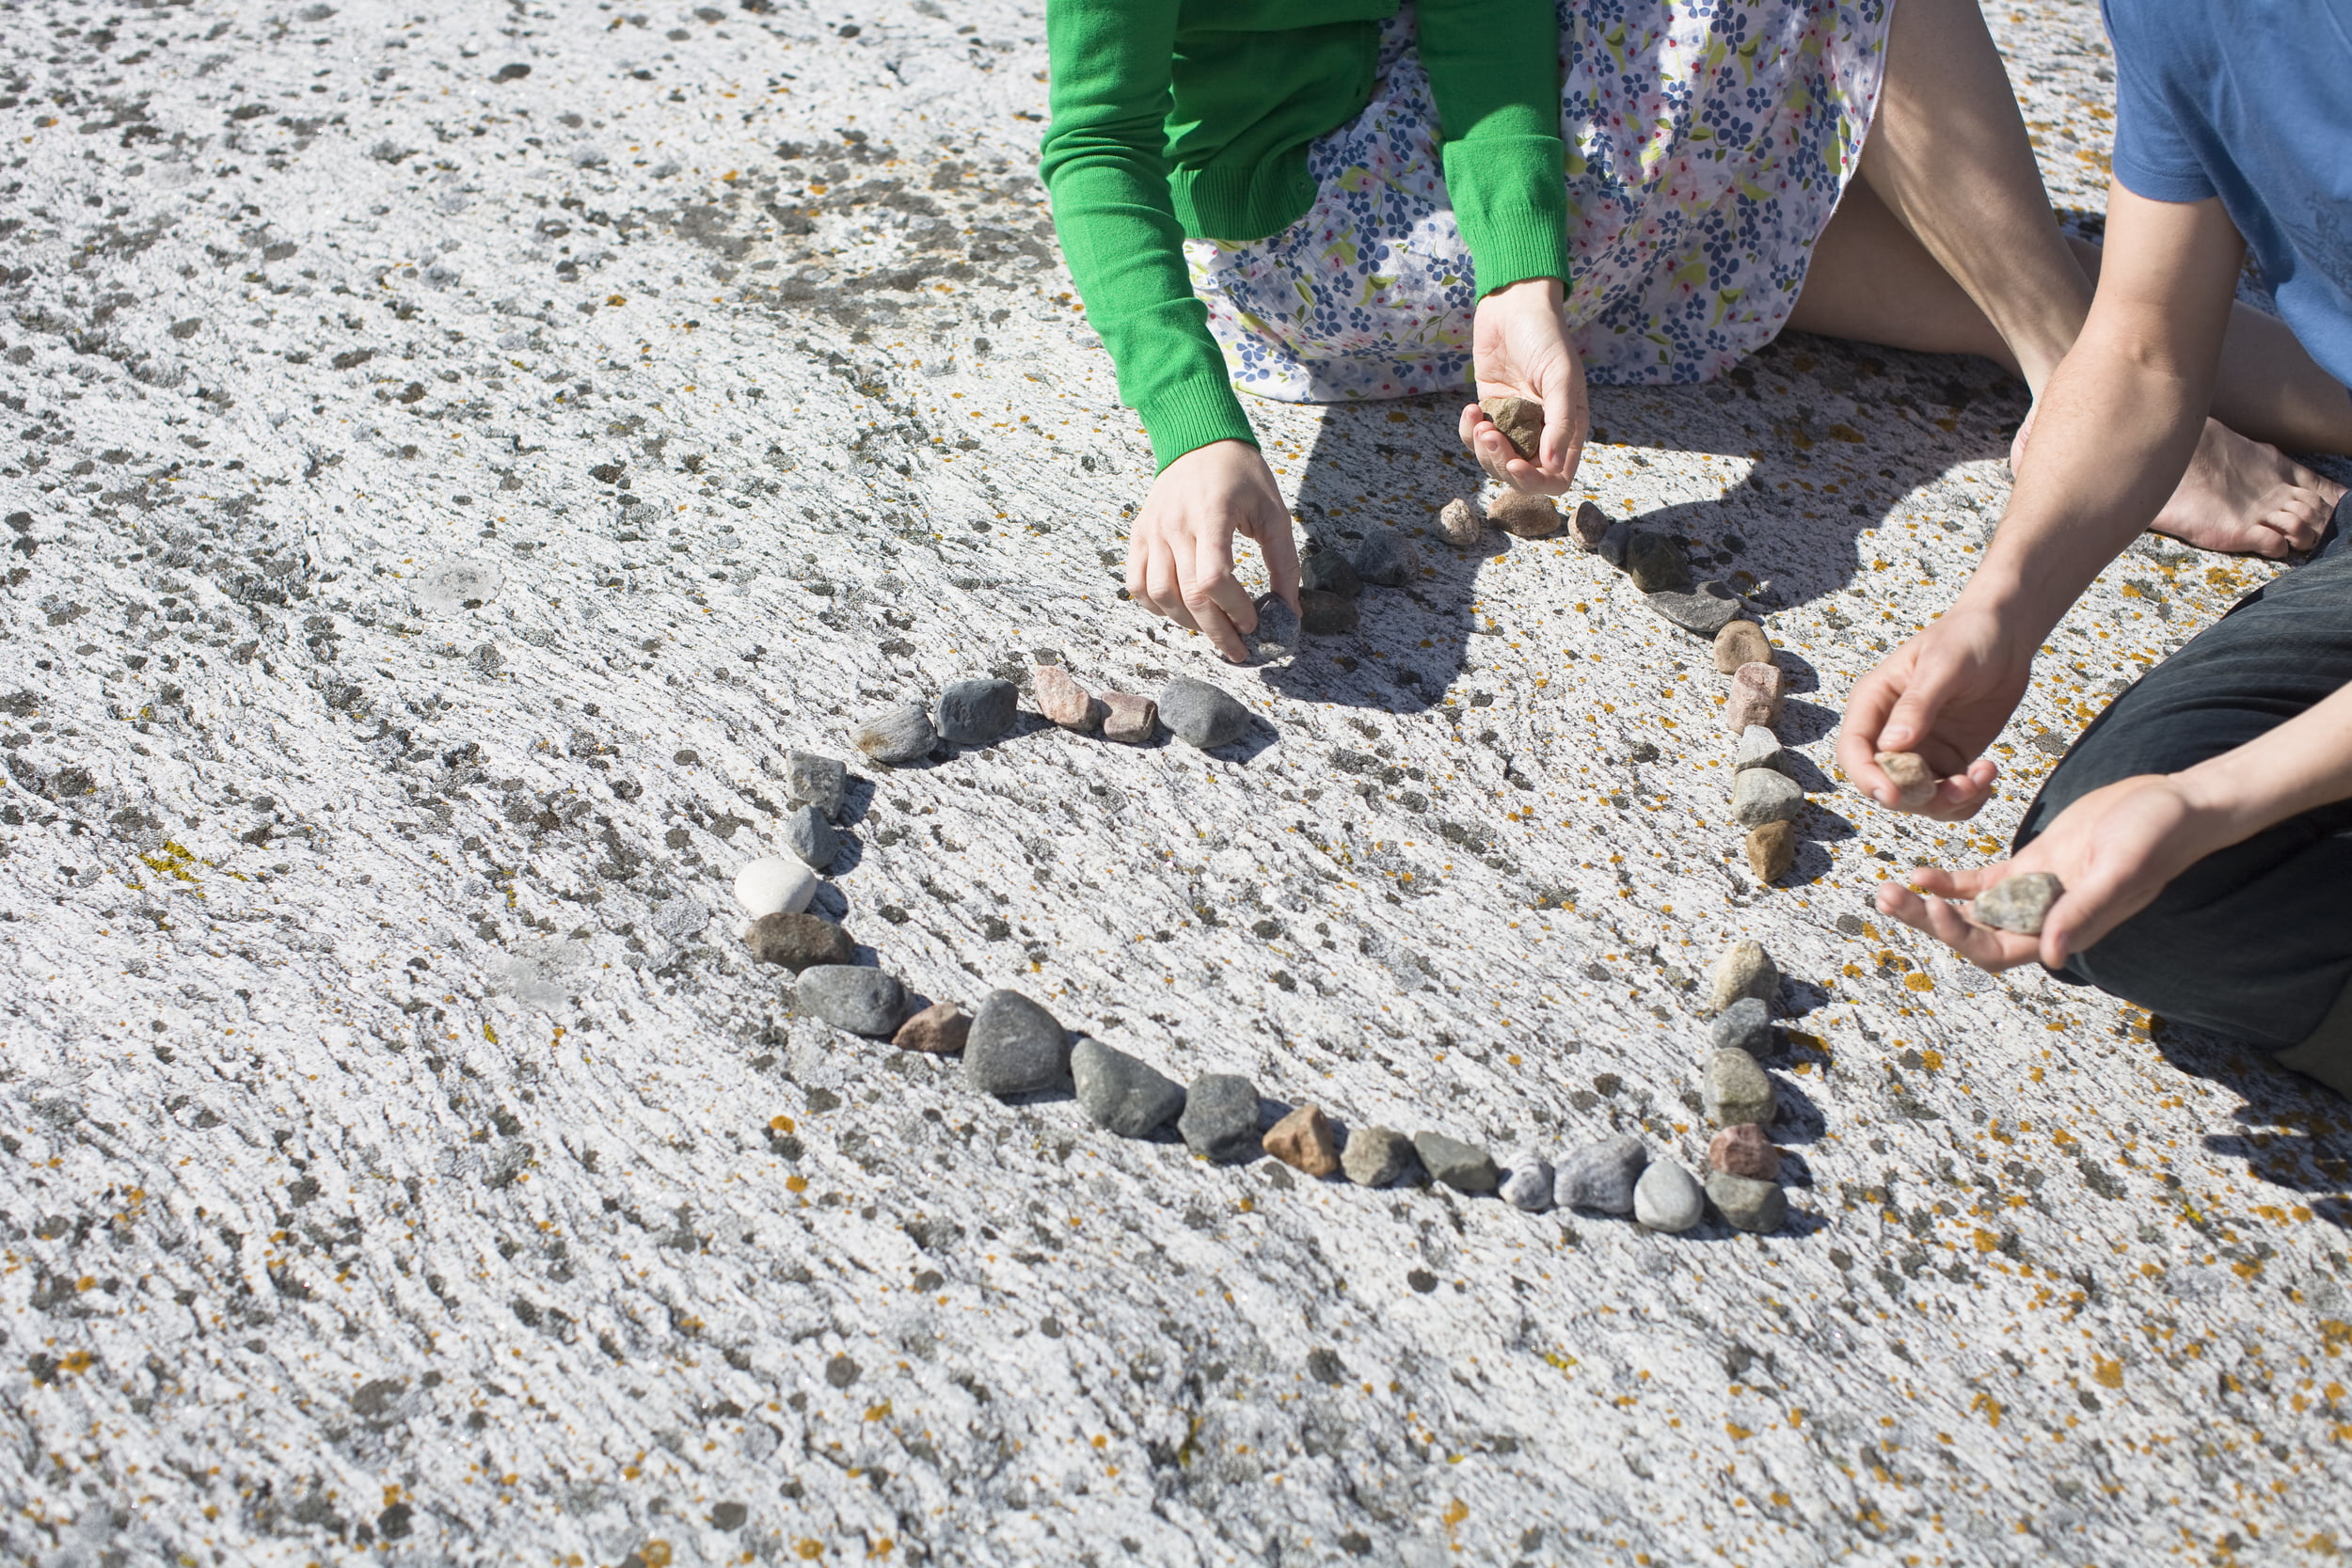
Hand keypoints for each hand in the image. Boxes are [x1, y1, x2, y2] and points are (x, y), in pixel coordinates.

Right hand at [1127, 440, 1301, 663]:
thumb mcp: (1273, 512)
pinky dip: (1155, 606)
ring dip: (1186, 622)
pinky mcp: (1139, 534)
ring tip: (1211, 628)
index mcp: (1211, 515)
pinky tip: (1179, 611)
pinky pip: (1136, 583)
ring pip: (1159, 595)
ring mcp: (1152, 530)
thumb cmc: (1242, 475)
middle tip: (1237, 649)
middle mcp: (1175, 524)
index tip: (1253, 623)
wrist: (1199, 439)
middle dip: (1216, 631)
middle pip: (1188, 595)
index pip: (1213, 578)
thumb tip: (1290, 611)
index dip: (1234, 609)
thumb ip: (1284, 562)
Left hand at [1459, 277, 1586, 493]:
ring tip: (1479, 420)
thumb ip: (1560, 423)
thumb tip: (1551, 465)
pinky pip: (1475, 439)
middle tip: (1490, 436)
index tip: (1515, 464)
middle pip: (1521, 475)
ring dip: (1482, 449)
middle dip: (1501, 463)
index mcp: (1568, 429)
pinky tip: (1470, 410)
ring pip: (1494, 461)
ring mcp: (1514, 424)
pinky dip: (1468, 432)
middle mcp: (1542, 432)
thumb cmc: (1546, 337)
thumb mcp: (1561, 378)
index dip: (1535, 481)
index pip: (1555, 477)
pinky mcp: (1489, 412)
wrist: (1514, 305)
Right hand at [1837, 604, 2037, 818]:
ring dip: (1948, 801)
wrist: (2007, 636)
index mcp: (1874, 703)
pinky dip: (1968, 799)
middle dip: (1918, 797)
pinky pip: (1949, 795)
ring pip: (1919, 797)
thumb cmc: (1967, 638)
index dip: (1866, 777)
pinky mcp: (1949, 758)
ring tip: (1981, 778)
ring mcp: (1920, 748)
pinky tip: (1988, 775)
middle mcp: (1889, 731)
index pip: (1854, 750)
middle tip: (1960, 787)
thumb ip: (1917, 706)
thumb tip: (1891, 746)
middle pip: (1885, 782)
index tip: (1893, 795)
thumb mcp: (1942, 666)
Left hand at [1875, 772, 2223, 970]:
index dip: (1960, 936)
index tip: (1931, 908)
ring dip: (1929, 905)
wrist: (2176, 802)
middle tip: (1884, 897)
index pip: (1998, 950)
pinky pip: (1983, 884)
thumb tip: (2050, 954)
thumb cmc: (2158, 836)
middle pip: (1972, 935)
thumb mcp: (2121, 867)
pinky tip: (1920, 874)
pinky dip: (1951, 883)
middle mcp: (2045, 919)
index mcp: (2064, 928)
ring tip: (1887, 889)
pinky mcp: (2034, 867)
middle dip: (1927, 921)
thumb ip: (2087, 910)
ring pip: (1970, 911)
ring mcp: (2036, 893)